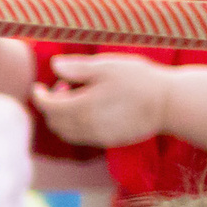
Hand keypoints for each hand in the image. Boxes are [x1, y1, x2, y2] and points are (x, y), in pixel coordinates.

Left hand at [32, 54, 169, 147]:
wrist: (169, 103)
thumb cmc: (140, 80)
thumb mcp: (109, 66)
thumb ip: (78, 67)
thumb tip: (54, 66)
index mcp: (82, 107)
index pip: (48, 106)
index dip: (38, 96)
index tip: (37, 87)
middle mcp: (86, 126)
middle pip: (54, 121)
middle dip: (51, 105)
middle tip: (63, 87)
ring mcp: (97, 137)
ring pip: (66, 132)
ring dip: (62, 117)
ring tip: (77, 97)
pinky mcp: (108, 141)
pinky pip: (81, 137)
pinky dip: (75, 126)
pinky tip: (89, 110)